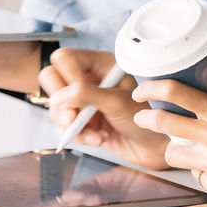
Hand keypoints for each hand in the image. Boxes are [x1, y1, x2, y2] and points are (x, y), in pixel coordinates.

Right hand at [39, 49, 168, 169]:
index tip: (76, 96)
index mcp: (100, 64)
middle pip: (52, 78)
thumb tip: (58, 98)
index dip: (67, 77)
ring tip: (95, 134)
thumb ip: (86, 95)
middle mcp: (88, 78)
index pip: (65, 58)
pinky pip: (62, 125)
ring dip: (72, 124)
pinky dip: (78, 136)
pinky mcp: (80, 120)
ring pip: (54, 105)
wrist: (154, 148)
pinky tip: (98, 139)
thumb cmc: (145, 119)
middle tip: (74, 118)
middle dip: (62, 103)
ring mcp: (82, 100)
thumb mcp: (116, 102)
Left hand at [130, 38, 206, 198]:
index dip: (150, 88)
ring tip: (183, 141)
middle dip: (146, 117)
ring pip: (172, 153)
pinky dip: (197, 168)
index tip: (141, 89)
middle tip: (144, 115)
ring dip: (173, 146)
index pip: (175, 92)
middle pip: (163, 123)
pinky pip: (193, 174)